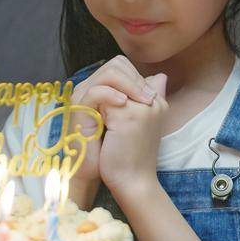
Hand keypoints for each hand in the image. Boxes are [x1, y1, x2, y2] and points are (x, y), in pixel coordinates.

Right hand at [65, 57, 156, 194]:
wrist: (112, 175)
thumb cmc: (124, 148)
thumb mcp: (140, 117)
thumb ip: (145, 95)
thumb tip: (161, 75)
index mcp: (103, 89)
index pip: (120, 65)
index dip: (138, 77)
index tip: (153, 96)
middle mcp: (91, 90)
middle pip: (114, 65)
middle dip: (135, 79)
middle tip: (148, 98)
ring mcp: (83, 100)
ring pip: (106, 74)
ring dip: (129, 85)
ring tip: (141, 101)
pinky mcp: (79, 112)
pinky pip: (95, 92)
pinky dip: (112, 94)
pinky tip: (124, 104)